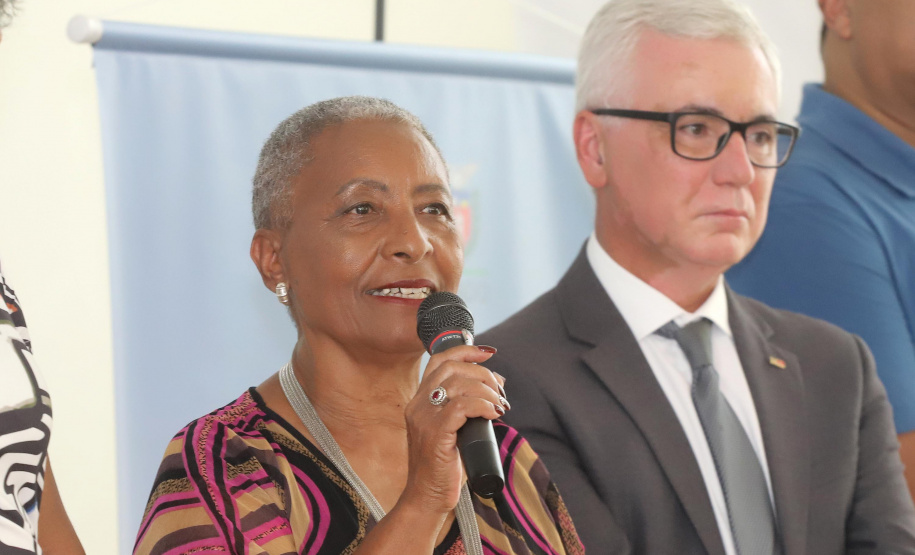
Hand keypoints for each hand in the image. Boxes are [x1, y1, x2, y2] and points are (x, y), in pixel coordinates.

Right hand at [401, 345, 507, 514]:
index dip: (465, 350)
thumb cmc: (445, 465)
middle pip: (453, 368)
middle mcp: (418, 404)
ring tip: (500, 406)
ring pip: (458, 384)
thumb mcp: (457, 428)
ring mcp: (424, 418)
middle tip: (500, 393)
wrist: (428, 497)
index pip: (439, 360)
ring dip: (487, 391)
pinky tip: (494, 414)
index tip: (489, 353)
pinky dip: (483, 406)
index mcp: (420, 400)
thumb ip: (470, 404)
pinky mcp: (435, 433)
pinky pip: (461, 407)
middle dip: (484, 374)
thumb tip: (497, 380)